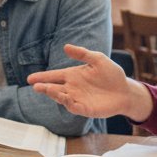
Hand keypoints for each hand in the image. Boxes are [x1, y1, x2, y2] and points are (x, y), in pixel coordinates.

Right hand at [28, 44, 152, 120]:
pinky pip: (74, 107)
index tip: (30, 78)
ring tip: (46, 89)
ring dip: (53, 94)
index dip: (42, 77)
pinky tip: (64, 98)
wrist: (125, 91)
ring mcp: (78, 99)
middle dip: (44, 87)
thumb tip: (66, 46)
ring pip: (61, 97)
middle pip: (54, 88)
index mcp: (72, 75)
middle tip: (35, 85)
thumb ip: (82, 54)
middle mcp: (72, 88)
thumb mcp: (98, 59)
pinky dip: (68, 103)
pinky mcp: (86, 109)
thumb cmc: (111, 74)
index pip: (54, 76)